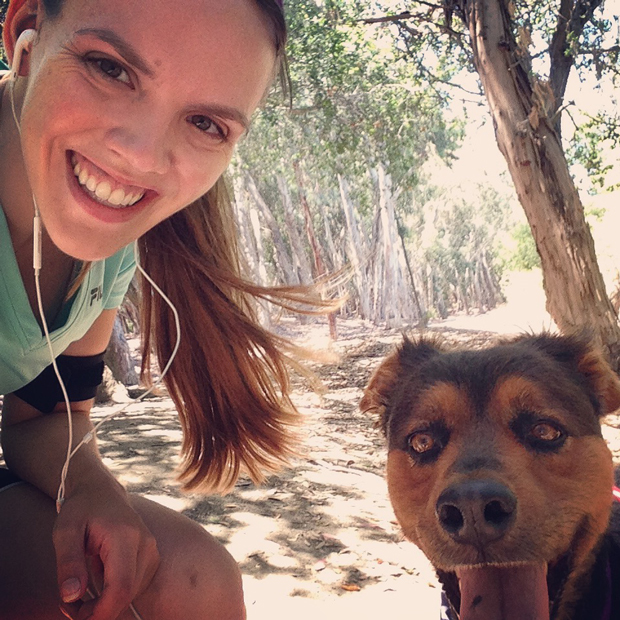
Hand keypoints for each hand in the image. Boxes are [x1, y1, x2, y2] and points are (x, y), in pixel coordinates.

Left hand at [53, 481, 159, 619]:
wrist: (101, 490)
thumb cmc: (82, 508)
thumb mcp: (65, 530)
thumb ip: (68, 562)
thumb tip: (71, 596)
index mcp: (125, 536)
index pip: (121, 586)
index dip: (101, 612)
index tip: (78, 619)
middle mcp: (145, 544)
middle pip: (126, 595)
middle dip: (97, 611)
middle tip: (69, 606)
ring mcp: (151, 550)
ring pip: (131, 595)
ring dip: (104, 605)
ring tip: (78, 595)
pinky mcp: (150, 557)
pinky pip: (134, 587)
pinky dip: (113, 596)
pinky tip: (96, 588)